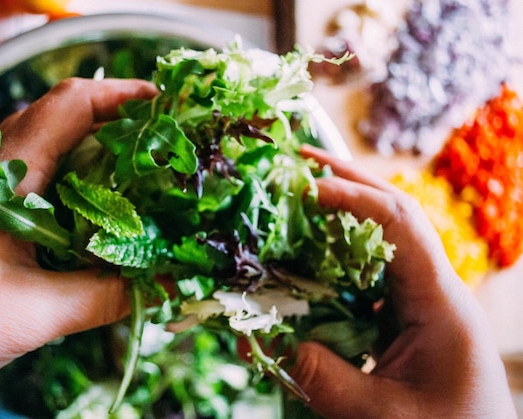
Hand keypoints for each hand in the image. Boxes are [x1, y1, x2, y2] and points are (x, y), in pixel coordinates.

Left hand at [0, 78, 156, 406]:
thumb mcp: (29, 315)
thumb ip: (103, 296)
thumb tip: (164, 284)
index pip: (67, 106)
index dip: (121, 97)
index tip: (164, 105)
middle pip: (59, 120)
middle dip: (115, 126)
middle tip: (163, 146)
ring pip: (43, 150)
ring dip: (91, 157)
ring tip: (138, 177)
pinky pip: (27, 181)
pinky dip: (67, 187)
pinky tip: (92, 216)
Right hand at [291, 145, 515, 417]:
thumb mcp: (380, 415)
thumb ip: (321, 379)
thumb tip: (260, 339)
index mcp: (440, 303)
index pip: (400, 225)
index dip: (352, 197)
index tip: (304, 187)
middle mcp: (431, 290)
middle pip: (391, 217)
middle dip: (346, 183)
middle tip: (298, 161)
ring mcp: (418, 303)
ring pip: (377, 244)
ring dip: (337, 218)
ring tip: (296, 197)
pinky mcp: (402, 320)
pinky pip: (365, 279)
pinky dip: (332, 261)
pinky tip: (305, 258)